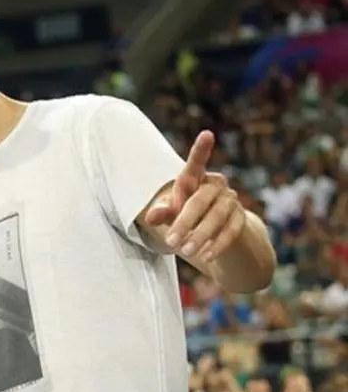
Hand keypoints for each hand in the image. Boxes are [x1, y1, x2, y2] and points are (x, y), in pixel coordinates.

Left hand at [145, 131, 244, 262]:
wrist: (216, 239)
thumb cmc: (186, 219)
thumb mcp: (171, 216)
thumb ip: (162, 213)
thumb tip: (150, 216)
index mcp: (196, 180)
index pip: (196, 164)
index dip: (201, 150)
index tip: (207, 134)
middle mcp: (216, 186)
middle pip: (201, 199)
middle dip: (184, 221)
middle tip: (170, 242)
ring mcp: (231, 201)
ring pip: (218, 216)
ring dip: (200, 235)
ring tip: (185, 251)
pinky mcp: (241, 220)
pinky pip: (232, 231)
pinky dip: (218, 244)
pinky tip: (206, 257)